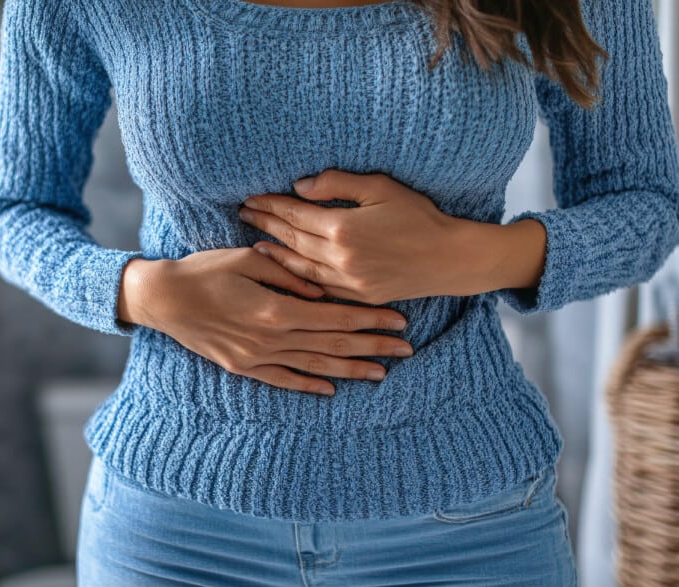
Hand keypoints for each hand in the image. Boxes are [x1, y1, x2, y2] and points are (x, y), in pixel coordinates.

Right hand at [117, 248, 414, 395]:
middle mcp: (270, 339)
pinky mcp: (243, 367)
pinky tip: (331, 388)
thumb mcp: (248, 259)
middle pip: (332, 344)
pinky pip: (282, 380)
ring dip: (349, 369)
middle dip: (373, 346)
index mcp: (275, 309)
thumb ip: (288, 274)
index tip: (398, 319)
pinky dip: (308, 385)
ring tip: (381, 372)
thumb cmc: (205, 270)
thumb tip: (323, 287)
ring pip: (313, 367)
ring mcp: (256, 357)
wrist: (164, 299)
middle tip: (406, 348)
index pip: (335, 316)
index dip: (370, 319)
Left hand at [238, 169, 482, 303]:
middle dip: (265, 224)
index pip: (295, 213)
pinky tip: (284, 271)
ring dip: (273, 253)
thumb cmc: (419, 217)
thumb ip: (338, 184)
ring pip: (298, 267)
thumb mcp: (381, 188)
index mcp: (343, 228)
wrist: (449, 259)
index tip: (250, 198)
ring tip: (253, 243)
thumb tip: (300, 187)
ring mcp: (346, 282)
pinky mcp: (355, 297)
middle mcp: (339, 258)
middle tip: (242, 213)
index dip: (270, 205)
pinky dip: (295, 277)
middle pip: (291, 239)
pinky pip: (316, 287)